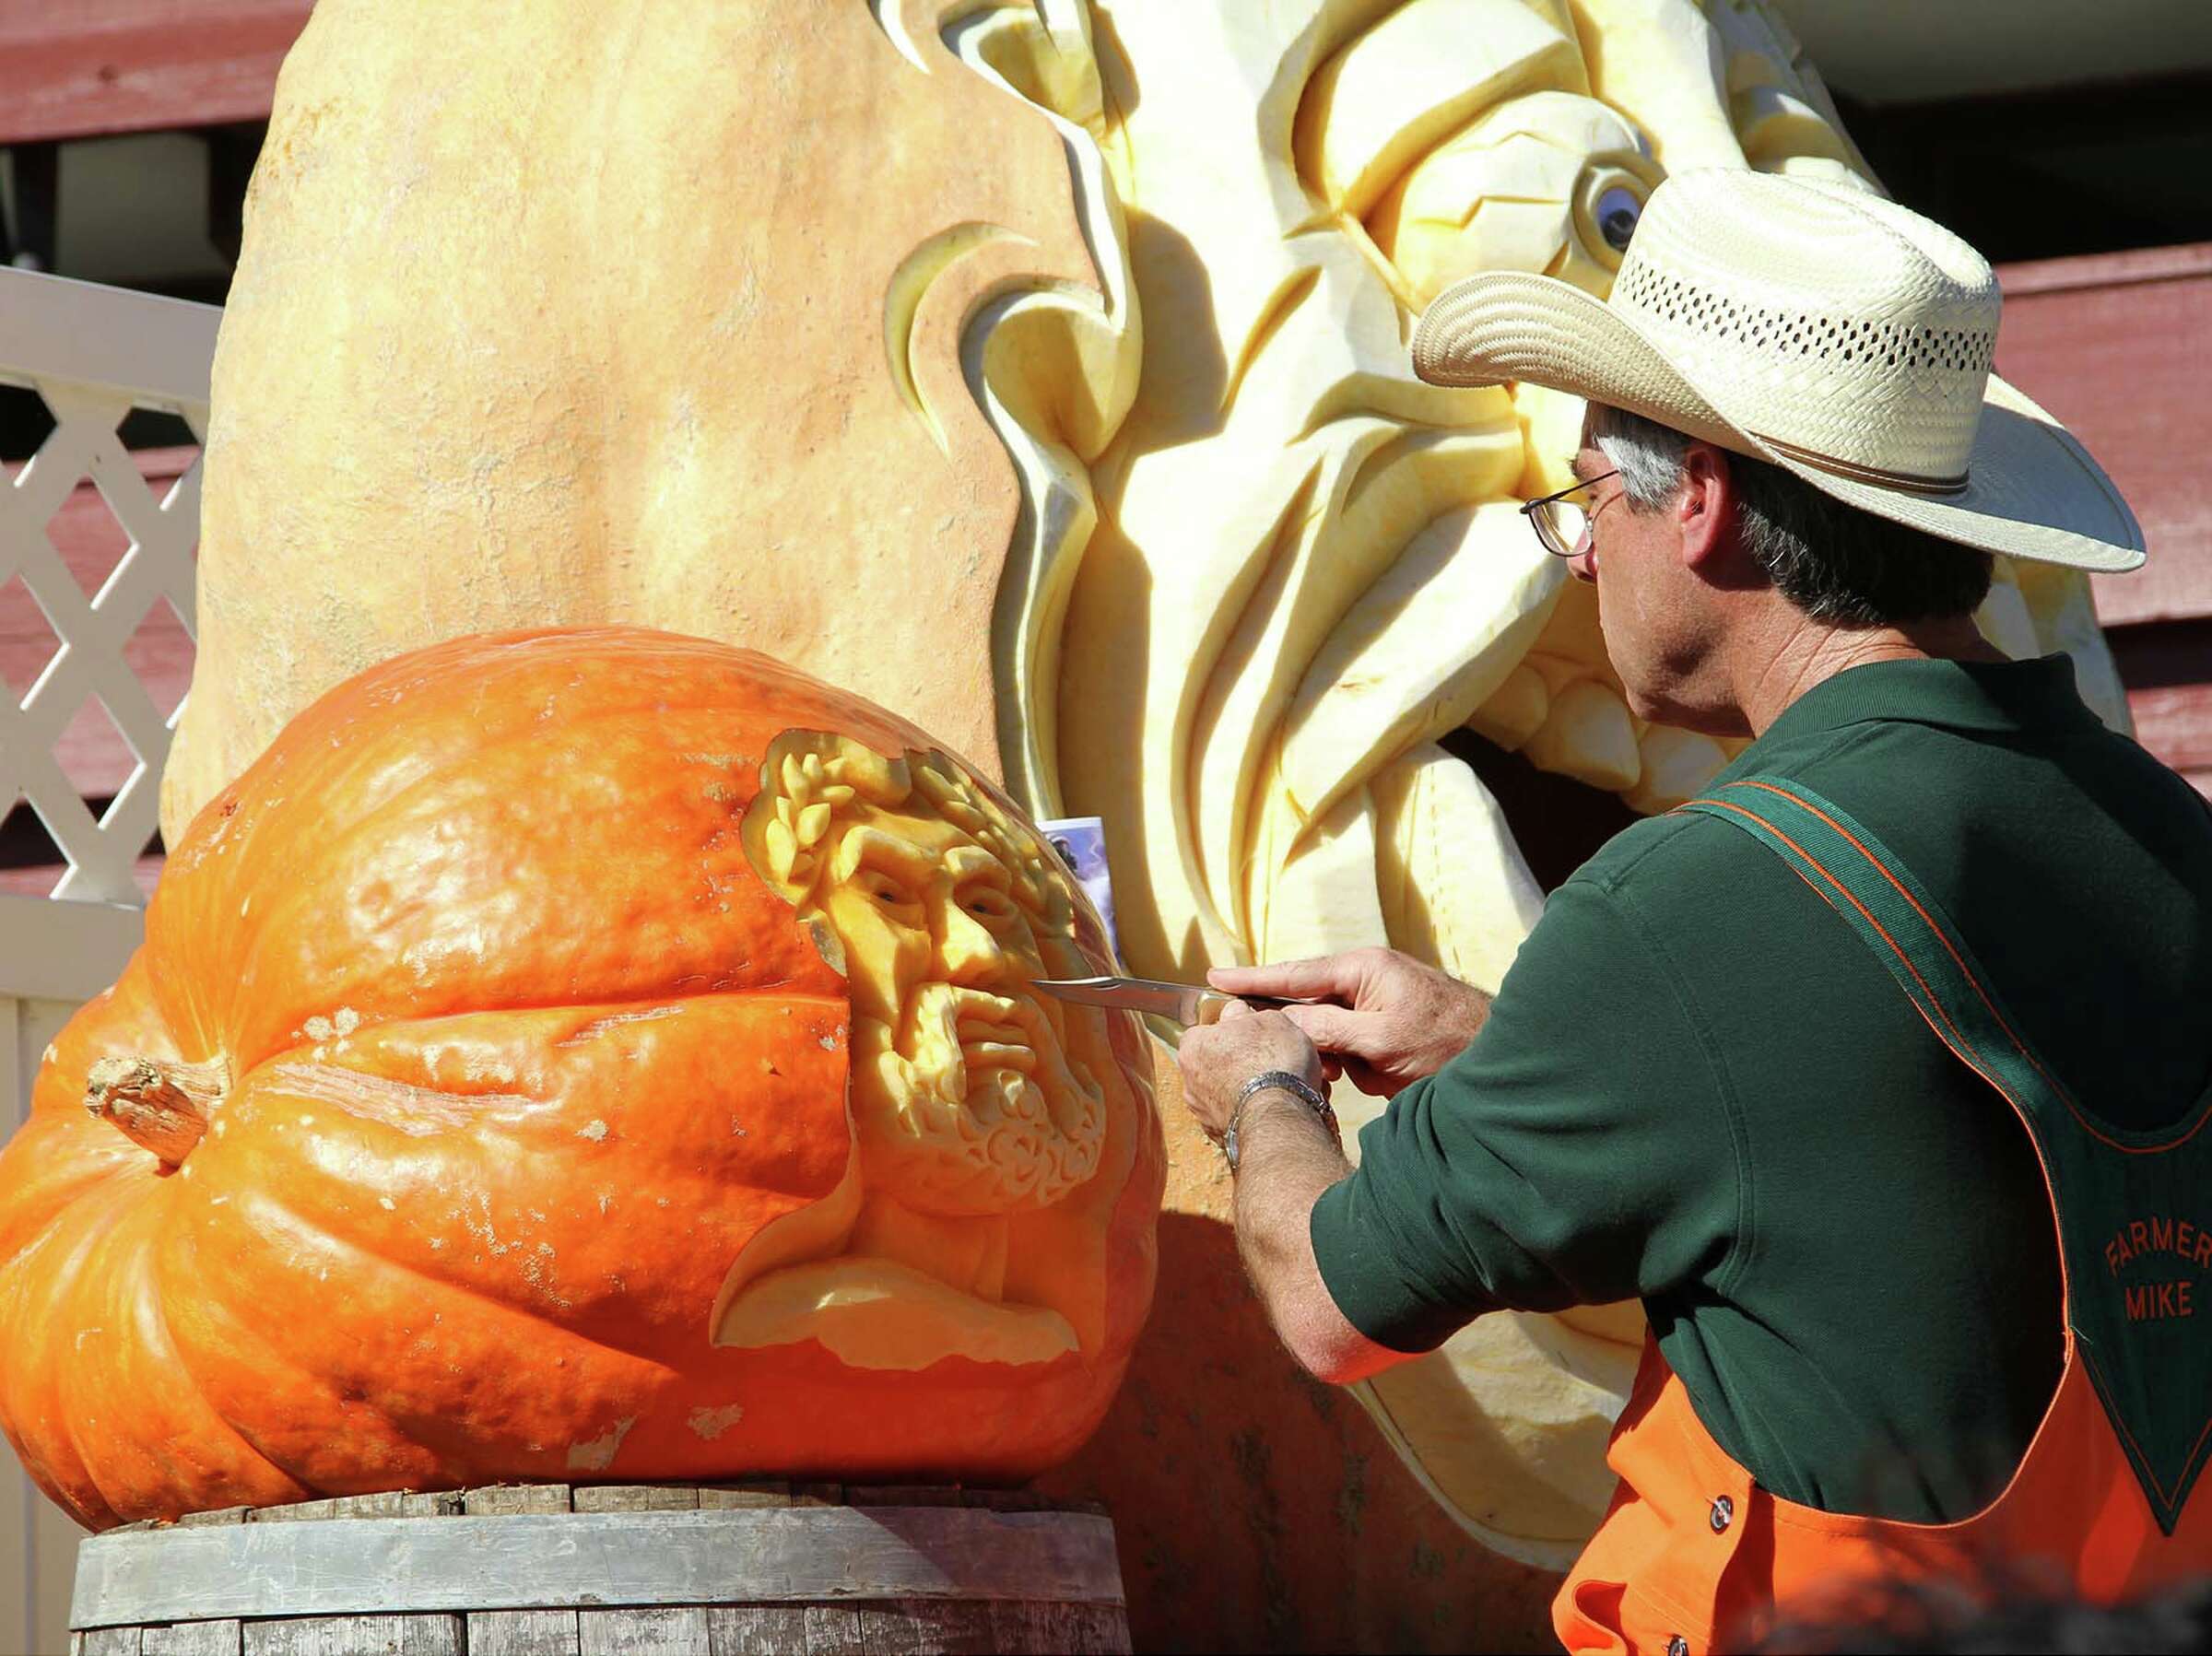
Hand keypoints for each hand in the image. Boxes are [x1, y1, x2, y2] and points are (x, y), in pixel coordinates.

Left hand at [1174, 1003, 1324, 1145]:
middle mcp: (1190, 1081)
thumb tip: (1241, 1015)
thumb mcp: (1270, 1020)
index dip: (1233, 1031)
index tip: (1252, 1034)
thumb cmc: (1272, 1066)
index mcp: (1194, 1046)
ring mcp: (1203, 1112)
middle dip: (1240, 1062)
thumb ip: (1247, 1015)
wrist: (1280, 1120)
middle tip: (1268, 1061)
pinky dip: (1253, 1112)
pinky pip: (1238, 1116)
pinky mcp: (1220, 1135)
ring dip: (1247, 1089)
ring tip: (1278, 1087)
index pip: (1207, 1031)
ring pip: (1227, 1092)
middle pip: (1216, 1063)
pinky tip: (1276, 1107)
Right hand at [1210, 947, 1487, 1096]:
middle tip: (1279, 1043)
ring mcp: (1374, 1006)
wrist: (1499, 1058)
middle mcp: (1364, 981)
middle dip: (1299, 1032)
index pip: (1294, 974)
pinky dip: (1353, 1067)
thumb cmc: (1448, 1042)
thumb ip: (1328, 1028)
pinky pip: (1349, 1048)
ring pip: (1326, 1033)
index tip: (1214, 977)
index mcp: (1361, 969)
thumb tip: (1283, 1023)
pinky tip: (1369, 1078)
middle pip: (1306, 1005)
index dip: (1251, 979)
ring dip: (1333, 1058)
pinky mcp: (1384, 1031)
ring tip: (1353, 1072)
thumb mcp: (1381, 1040)